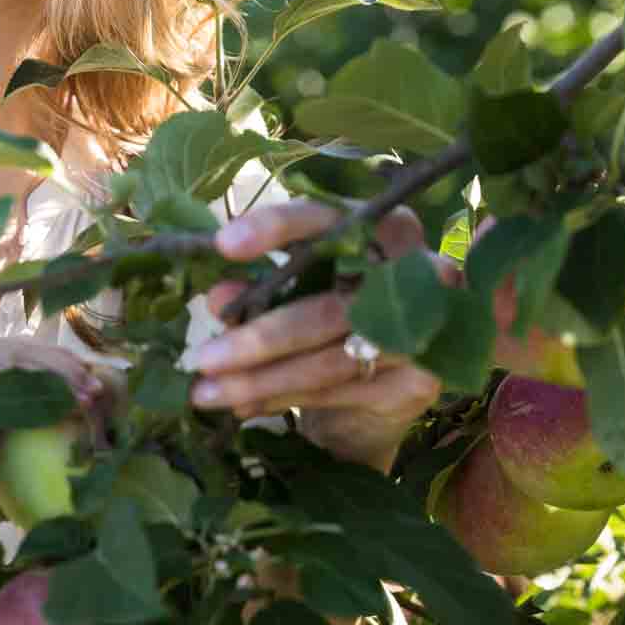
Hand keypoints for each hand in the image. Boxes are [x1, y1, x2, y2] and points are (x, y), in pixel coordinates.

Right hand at [0, 330, 104, 468]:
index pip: (22, 353)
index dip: (56, 366)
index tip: (85, 383)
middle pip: (30, 351)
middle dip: (66, 369)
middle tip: (97, 389)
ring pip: (23, 361)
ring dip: (58, 380)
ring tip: (84, 397)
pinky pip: (4, 376)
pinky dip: (31, 390)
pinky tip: (55, 404)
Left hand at [183, 200, 441, 471]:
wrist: (387, 384)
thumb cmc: (332, 313)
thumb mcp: (296, 288)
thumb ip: (262, 286)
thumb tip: (219, 296)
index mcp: (383, 228)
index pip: (328, 220)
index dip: (276, 228)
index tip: (224, 245)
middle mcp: (415, 273)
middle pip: (326, 308)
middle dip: (259, 337)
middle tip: (203, 358)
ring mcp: (421, 332)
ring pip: (328, 360)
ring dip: (261, 379)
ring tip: (208, 392)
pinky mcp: (418, 383)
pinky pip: (336, 392)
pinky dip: (282, 398)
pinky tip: (243, 404)